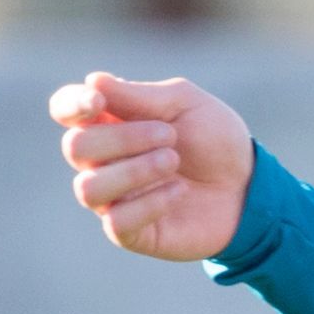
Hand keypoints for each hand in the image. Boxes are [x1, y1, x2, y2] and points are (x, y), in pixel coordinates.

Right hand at [53, 69, 255, 263]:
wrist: (248, 187)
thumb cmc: (214, 140)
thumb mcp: (184, 103)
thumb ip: (138, 95)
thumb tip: (92, 81)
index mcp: (109, 120)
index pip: (65, 110)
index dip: (71, 105)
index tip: (98, 102)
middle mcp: (101, 160)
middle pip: (76, 148)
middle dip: (124, 138)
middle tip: (171, 137)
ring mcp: (113, 198)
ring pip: (88, 188)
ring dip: (134, 171)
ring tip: (174, 162)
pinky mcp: (129, 232)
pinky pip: (117, 220)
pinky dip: (151, 202)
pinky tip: (179, 192)